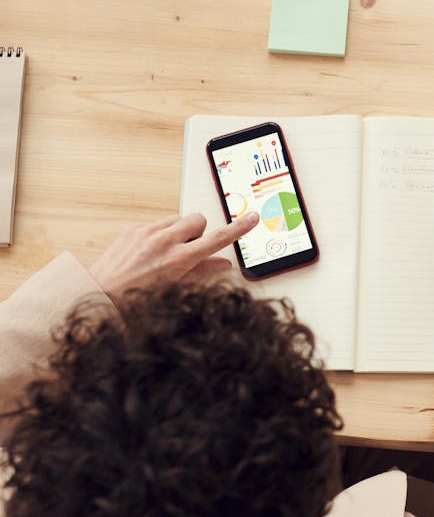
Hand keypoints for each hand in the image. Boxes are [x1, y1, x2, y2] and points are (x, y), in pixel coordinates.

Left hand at [89, 212, 258, 298]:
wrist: (99, 294)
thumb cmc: (136, 299)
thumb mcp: (176, 289)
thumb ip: (203, 271)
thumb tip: (224, 264)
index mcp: (179, 259)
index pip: (217, 238)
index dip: (238, 228)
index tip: (251, 218)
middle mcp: (164, 241)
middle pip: (198, 219)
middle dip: (199, 231)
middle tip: (190, 249)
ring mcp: (147, 232)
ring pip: (178, 219)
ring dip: (179, 231)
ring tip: (168, 252)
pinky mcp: (133, 229)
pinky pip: (157, 223)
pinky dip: (159, 234)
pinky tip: (150, 252)